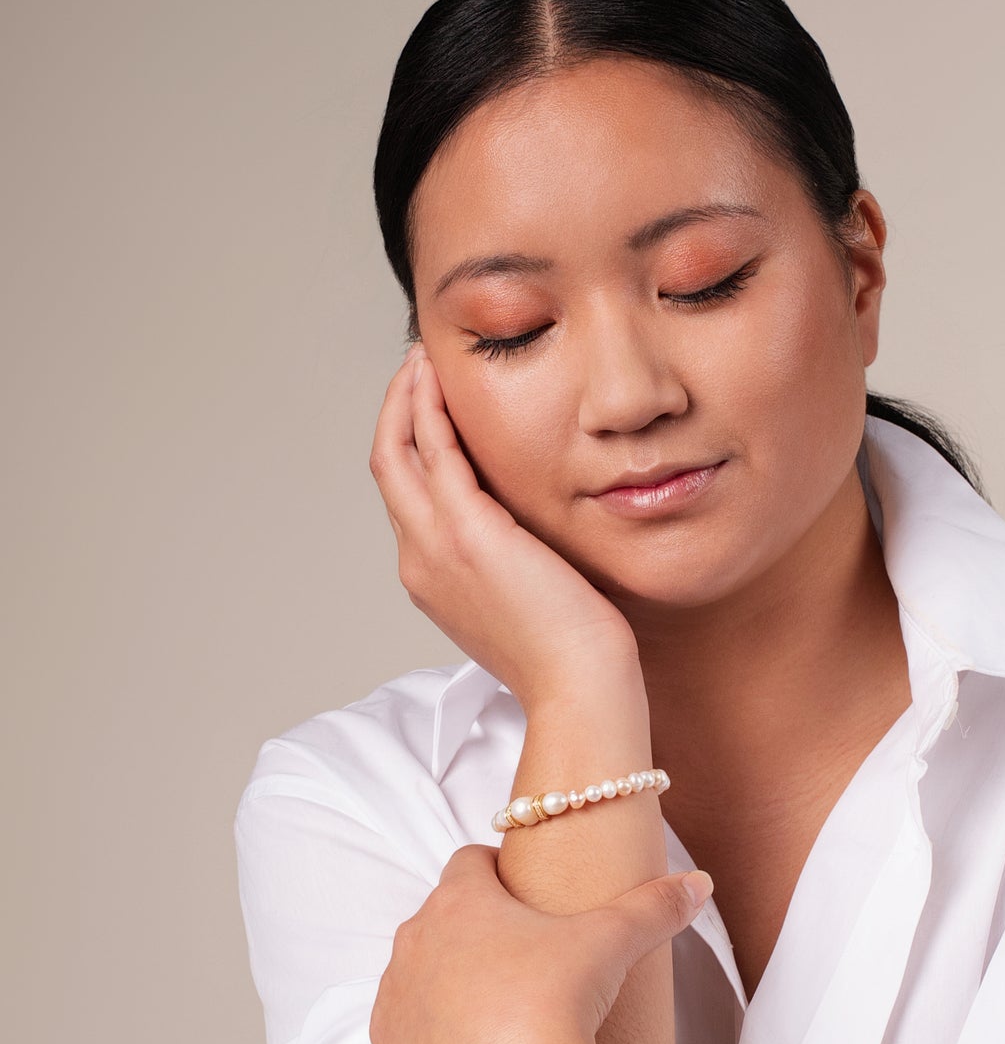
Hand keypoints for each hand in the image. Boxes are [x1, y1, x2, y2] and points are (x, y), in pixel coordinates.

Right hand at [369, 345, 640, 711]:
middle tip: (416, 364)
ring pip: (398, 450)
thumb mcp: (525, 598)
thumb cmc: (570, 653)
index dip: (410, 442)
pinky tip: (443, 379)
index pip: (406, 494)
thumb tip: (531, 533)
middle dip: (397, 408)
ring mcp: (435, 547)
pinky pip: (434, 452)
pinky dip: (431, 410)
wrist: (578, 686)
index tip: (428, 404)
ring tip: (424, 357)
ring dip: (407, 396)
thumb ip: (511, 559)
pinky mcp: (467, 532)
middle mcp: (419, 560)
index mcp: (431, 578)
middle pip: (388, 464)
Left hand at [369, 840, 713, 1043]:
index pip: (470, 862)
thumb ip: (655, 906)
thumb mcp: (614, 942)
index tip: (524, 895)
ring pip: (421, 968)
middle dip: (476, 928)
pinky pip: (405, 1022)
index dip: (498, 872)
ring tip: (501, 1005)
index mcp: (460, 899)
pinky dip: (432, 1028)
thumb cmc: (559, 1003)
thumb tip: (698, 884)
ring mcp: (397, 992)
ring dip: (450, 977)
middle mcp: (415, 937)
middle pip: (443, 915)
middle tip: (524, 956)